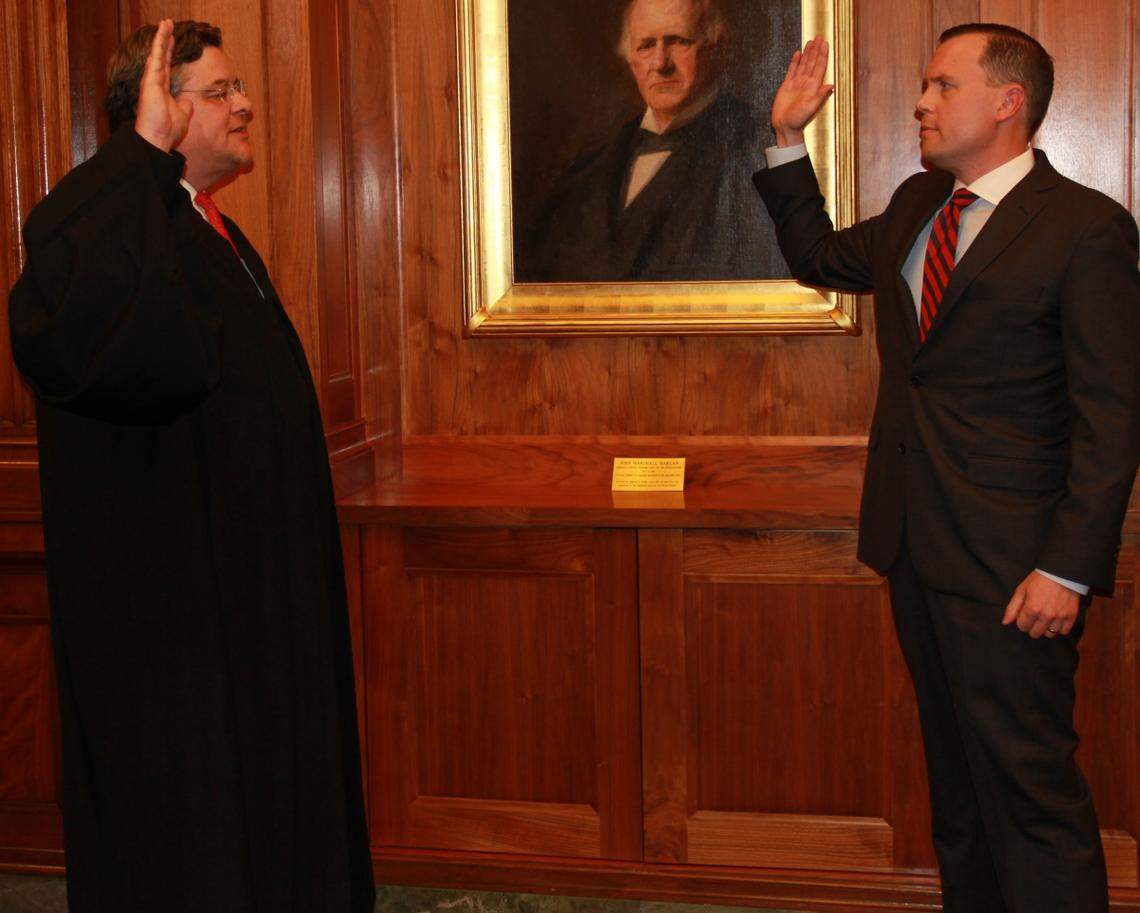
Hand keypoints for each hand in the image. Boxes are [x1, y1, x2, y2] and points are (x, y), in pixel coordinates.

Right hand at [134, 19, 192, 151]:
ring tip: (166, 23)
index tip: (173, 40)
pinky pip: (156, 58)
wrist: (158, 137)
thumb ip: (185, 105)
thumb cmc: (168, 129)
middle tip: (168, 24)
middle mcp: (155, 82)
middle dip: (165, 40)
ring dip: (162, 37)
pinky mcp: (150, 80)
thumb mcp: (183, 114)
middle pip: (161, 56)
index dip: (169, 52)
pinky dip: (159, 44)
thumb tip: (188, 100)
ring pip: (157, 53)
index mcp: (162, 89)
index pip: (166, 65)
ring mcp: (151, 80)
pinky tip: (162, 32)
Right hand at [770, 36, 834, 147]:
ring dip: (808, 53)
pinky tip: (798, 54)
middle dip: (816, 49)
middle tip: (819, 37)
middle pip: (812, 62)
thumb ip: (820, 96)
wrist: (785, 126)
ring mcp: (796, 84)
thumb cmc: (797, 120)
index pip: (819, 66)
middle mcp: (805, 83)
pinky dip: (795, 61)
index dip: (822, 55)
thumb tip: (831, 86)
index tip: (825, 44)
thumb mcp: (810, 108)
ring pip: (803, 64)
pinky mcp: (787, 86)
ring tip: (811, 42)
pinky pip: (792, 70)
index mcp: (812, 87)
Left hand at [1002, 571, 1080, 638]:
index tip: (1024, 614)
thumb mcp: (1021, 590)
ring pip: (1049, 634)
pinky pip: (1064, 632)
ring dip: (1045, 629)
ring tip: (1045, 619)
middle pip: (1035, 633)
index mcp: (1032, 609)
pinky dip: (1059, 628)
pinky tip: (1055, 620)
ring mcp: (1060, 617)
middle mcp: (1046, 616)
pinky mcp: (1071, 616)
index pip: (1022, 627)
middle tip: (1034, 617)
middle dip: (1032, 626)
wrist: (1061, 573)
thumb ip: (1012, 608)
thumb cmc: (1039, 580)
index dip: (1021, 621)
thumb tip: (1005, 622)